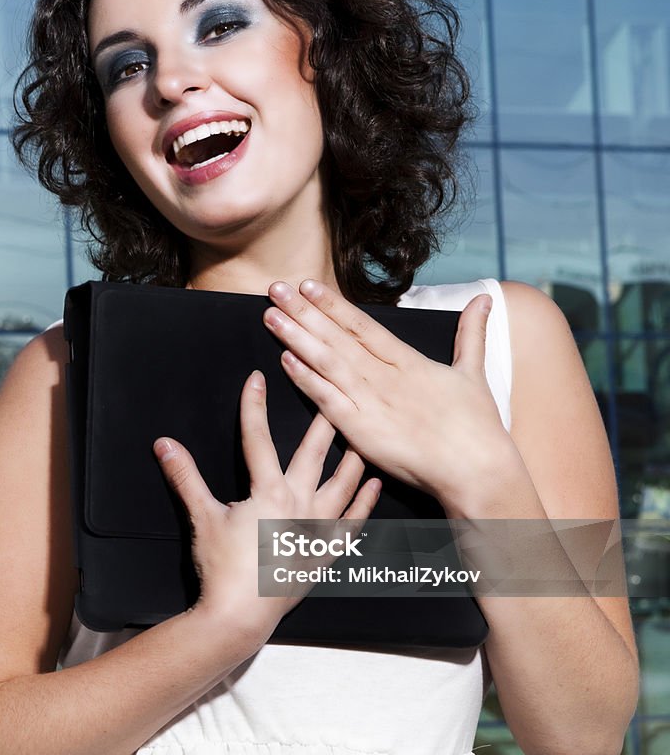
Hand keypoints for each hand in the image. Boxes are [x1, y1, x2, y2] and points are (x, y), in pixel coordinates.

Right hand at [153, 370, 381, 644]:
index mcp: (268, 492)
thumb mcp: (201, 517)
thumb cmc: (221, 567)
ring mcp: (317, 529)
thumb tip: (164, 445)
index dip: (254, 406)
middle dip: (322, 420)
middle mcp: (299, 504)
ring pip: (343, 484)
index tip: (256, 379)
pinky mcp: (326, 552)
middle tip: (333, 392)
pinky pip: (353, 522)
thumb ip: (185, 477)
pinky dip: (365, 502)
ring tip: (362, 435)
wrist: (239, 614)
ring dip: (353, 458)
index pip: (258, 438)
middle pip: (314, 453)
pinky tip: (373, 485)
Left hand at [261, 279, 512, 502]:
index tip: (307, 285)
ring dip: (297, 338)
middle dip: (303, 312)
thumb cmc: (477, 426)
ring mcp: (371, 401)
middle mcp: (385, 375)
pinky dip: (307, 380)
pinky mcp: (362, 429)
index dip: (332, 304)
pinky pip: (328, 400)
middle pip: (336, 337)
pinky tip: (285, 360)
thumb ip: (470, 334)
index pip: (362, 325)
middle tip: (275, 288)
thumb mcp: (473, 372)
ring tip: (270, 315)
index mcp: (407, 360)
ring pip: (327, 362)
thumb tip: (484, 299)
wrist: (477, 468)